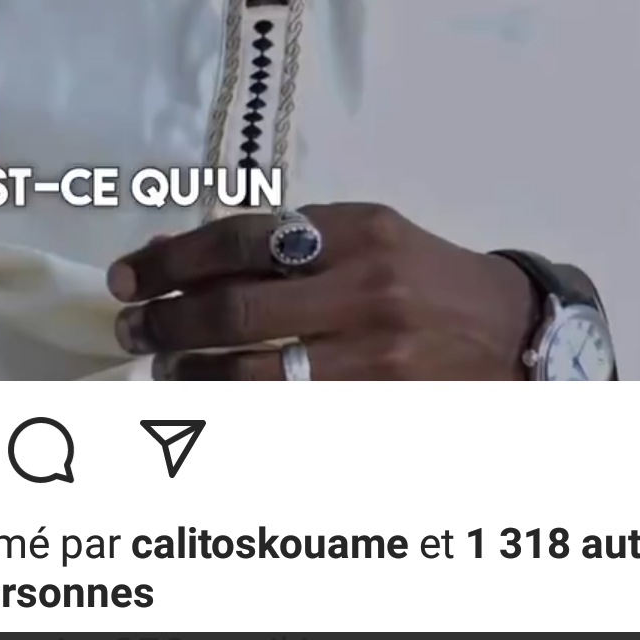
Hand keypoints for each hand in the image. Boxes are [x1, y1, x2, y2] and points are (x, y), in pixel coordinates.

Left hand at [107, 205, 537, 379]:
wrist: (509, 329)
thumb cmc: (421, 273)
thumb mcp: (361, 234)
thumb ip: (279, 242)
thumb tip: (176, 252)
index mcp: (357, 229)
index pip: (242, 239)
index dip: (173, 260)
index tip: (129, 276)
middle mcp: (366, 286)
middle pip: (237, 310)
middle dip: (167, 323)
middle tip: (131, 328)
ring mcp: (374, 353)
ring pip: (253, 373)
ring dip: (192, 374)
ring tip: (165, 368)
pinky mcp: (378, 403)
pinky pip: (288, 411)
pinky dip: (239, 407)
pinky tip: (211, 402)